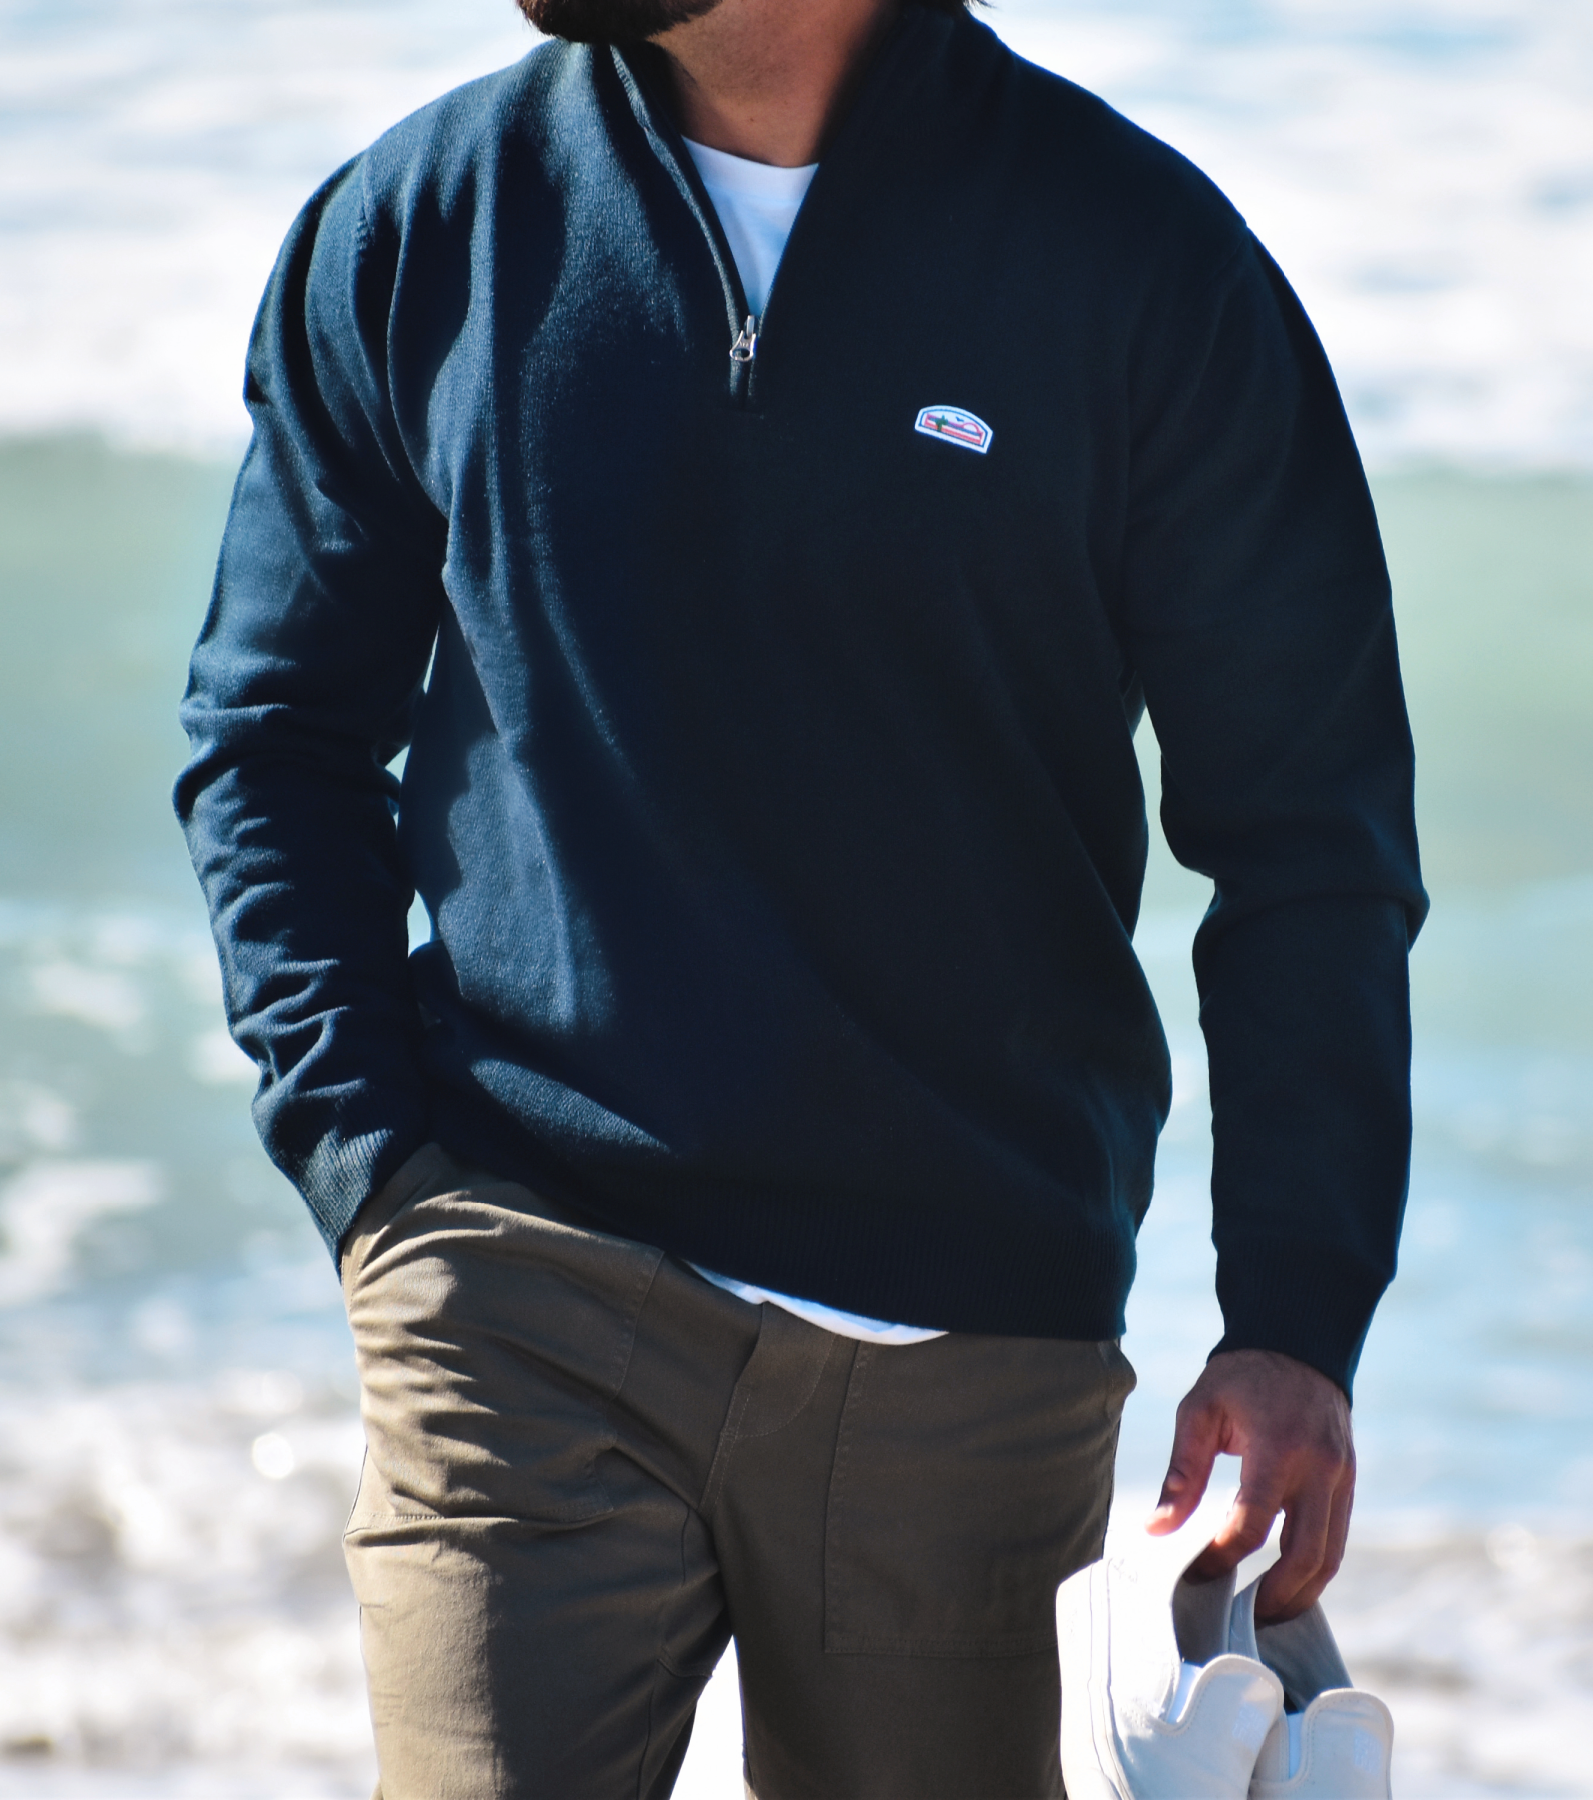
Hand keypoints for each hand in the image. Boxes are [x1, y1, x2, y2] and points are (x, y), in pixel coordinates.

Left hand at [1146, 1348, 1354, 1622]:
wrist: (1297, 1342)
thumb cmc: (1239, 1377)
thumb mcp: (1199, 1411)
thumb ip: (1182, 1473)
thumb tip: (1156, 1530)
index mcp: (1277, 1445)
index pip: (1253, 1521)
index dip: (1222, 1554)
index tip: (1198, 1572)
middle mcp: (1318, 1466)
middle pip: (1305, 1555)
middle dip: (1274, 1596)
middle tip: (1240, 1617)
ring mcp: (1341, 1476)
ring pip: (1331, 1556)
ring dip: (1301, 1593)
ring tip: (1265, 1614)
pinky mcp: (1349, 1481)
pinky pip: (1338, 1537)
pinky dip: (1316, 1568)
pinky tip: (1287, 1583)